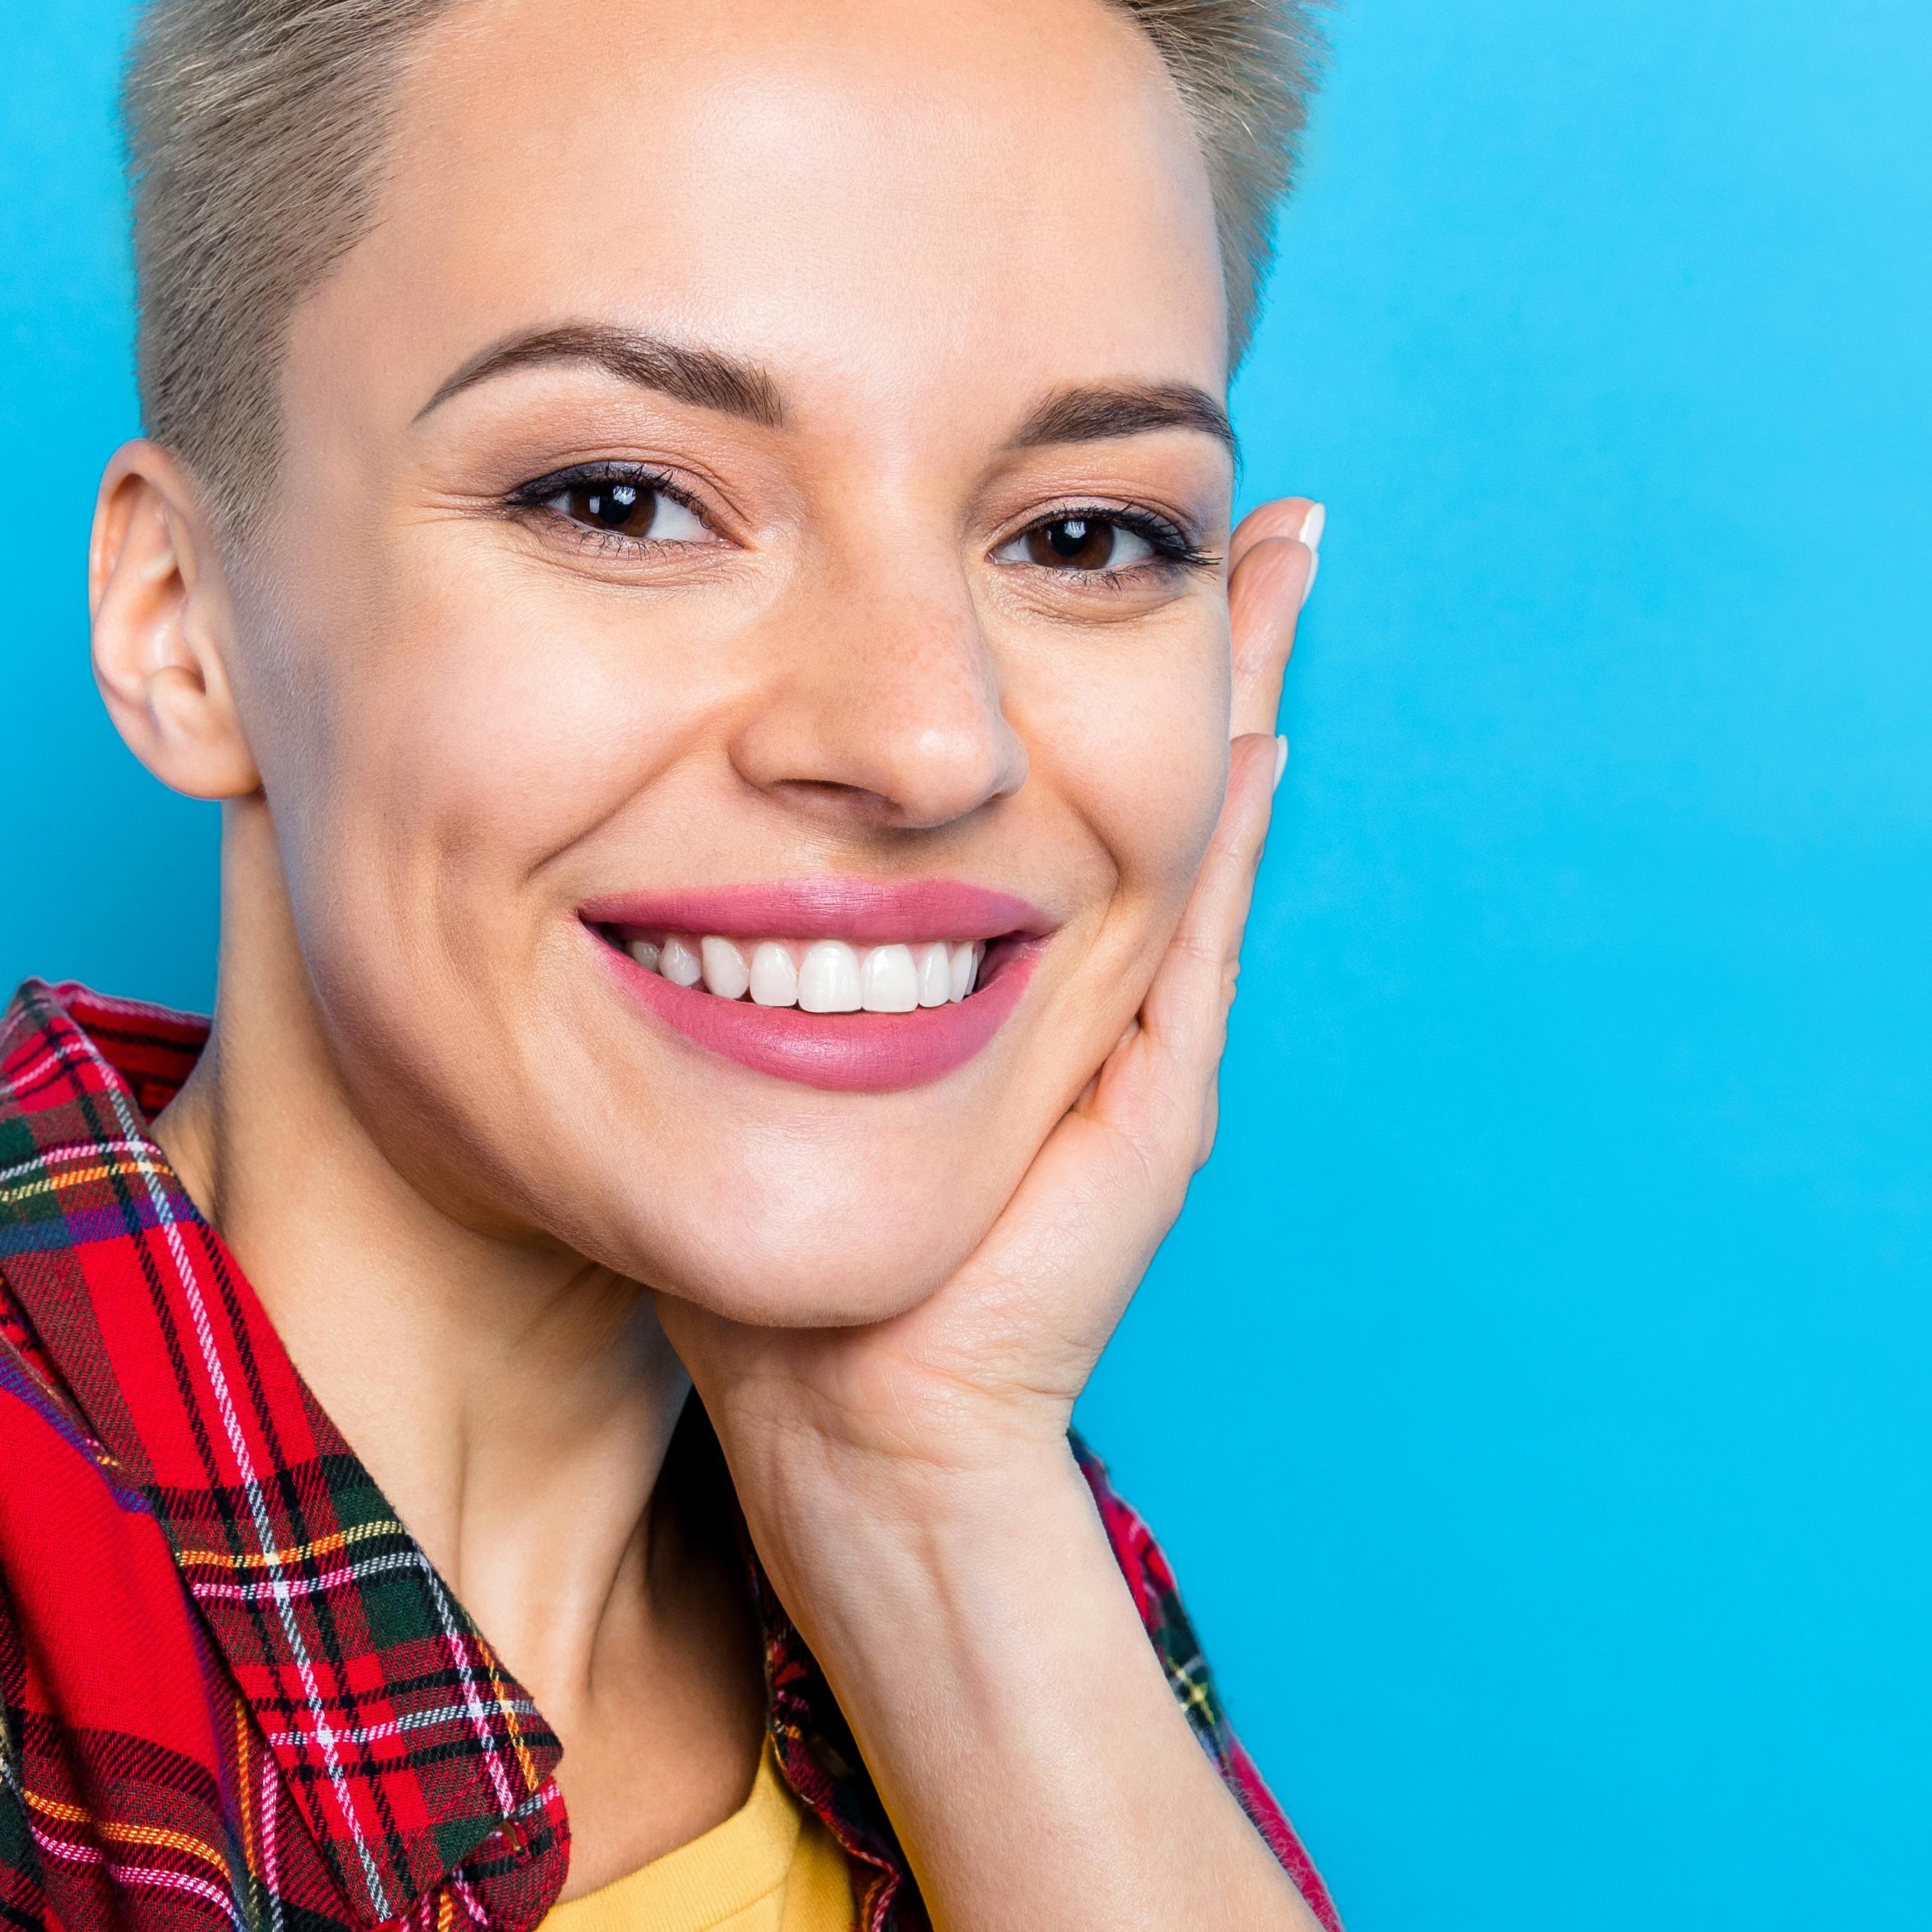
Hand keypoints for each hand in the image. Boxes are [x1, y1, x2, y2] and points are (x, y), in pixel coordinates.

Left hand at [662, 498, 1320, 1501]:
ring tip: (1275, 557)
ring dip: (1237, 690)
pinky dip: (1226, 843)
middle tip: (1253, 499)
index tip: (1092, 522)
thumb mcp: (738, 1064)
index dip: (1067, 654)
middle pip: (1150, 770)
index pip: (1044, 778)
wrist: (843, 1432)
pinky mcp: (1146, 1112)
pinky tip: (1249, 736)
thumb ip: (731, 965)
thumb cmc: (775, 1274)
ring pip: (1195, 828)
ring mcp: (1130, 1049)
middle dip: (1194, 631)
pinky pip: (1191, 947)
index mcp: (991, 975)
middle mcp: (1081, 994)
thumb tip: (656, 851)